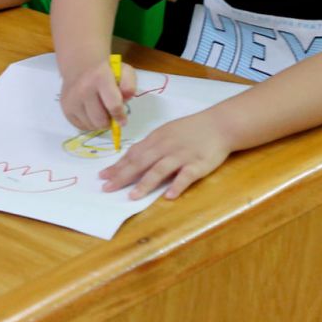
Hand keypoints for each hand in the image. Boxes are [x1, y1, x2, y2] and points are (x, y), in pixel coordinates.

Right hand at [61, 58, 135, 130]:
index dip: (120, 117)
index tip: (122, 121)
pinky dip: (88, 124)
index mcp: (100, 78)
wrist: (80, 65)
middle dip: (109, 122)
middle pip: (100, 120)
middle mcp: (84, 89)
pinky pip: (80, 126)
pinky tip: (91, 114)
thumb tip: (126, 98)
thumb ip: (129, 84)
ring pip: (90, 125)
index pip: (113, 106)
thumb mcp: (124, 71)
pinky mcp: (65, 107)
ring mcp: (72, 99)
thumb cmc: (106, 71)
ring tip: (101, 113)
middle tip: (111, 116)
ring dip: (99, 123)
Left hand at [100, 111, 231, 200]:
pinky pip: (186, 176)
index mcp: (156, 139)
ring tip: (132, 196)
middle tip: (107, 188)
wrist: (219, 125)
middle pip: (140, 162)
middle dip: (122, 176)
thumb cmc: (190, 130)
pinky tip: (168, 196)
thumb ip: (149, 146)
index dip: (117, 166)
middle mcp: (165, 147)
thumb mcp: (166, 133)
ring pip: (160, 170)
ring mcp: (182, 156)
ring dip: (145, 183)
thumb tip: (130, 157)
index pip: (133, 154)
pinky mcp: (198, 164)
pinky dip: (177, 185)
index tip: (102, 176)